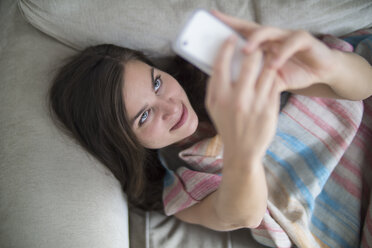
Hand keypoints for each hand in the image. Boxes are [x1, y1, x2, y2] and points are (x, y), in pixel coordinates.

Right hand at [205, 36, 279, 161]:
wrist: (242, 151)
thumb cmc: (226, 126)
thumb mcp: (213, 107)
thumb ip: (213, 86)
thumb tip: (218, 64)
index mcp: (220, 97)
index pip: (222, 65)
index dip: (227, 48)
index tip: (231, 39)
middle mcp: (238, 98)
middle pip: (250, 62)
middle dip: (254, 49)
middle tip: (255, 46)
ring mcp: (256, 103)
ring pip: (267, 70)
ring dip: (268, 60)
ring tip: (267, 56)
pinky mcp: (270, 108)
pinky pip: (274, 83)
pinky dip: (273, 75)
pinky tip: (271, 73)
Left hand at [212, 10, 336, 91]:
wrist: (321, 72)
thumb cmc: (292, 72)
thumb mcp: (268, 78)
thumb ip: (254, 79)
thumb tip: (231, 87)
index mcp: (262, 44)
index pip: (242, 32)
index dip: (228, 24)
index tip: (212, 17)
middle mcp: (273, 37)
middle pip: (252, 27)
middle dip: (237, 26)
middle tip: (224, 34)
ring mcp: (287, 36)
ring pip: (270, 31)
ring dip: (257, 40)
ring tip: (246, 51)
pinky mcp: (304, 40)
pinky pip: (291, 44)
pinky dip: (282, 53)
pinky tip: (273, 63)